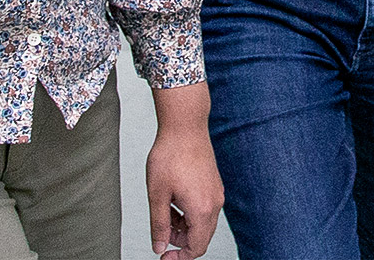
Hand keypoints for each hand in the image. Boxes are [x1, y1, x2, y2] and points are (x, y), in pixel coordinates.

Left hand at [147, 83, 222, 256]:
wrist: (185, 127)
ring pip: (203, 223)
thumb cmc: (170, 156)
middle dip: (181, 241)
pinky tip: (174, 201)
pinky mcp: (214, 184)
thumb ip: (159, 225)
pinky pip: (205, 209)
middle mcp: (214, 203)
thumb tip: (160, 247)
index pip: (197, 247)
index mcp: (202, 209)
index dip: (180, 257)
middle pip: (201, 237)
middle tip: (161, 232)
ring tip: (164, 212)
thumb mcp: (157, 195)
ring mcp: (216, 193)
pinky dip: (190, 214)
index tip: (163, 255)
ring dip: (184, 226)